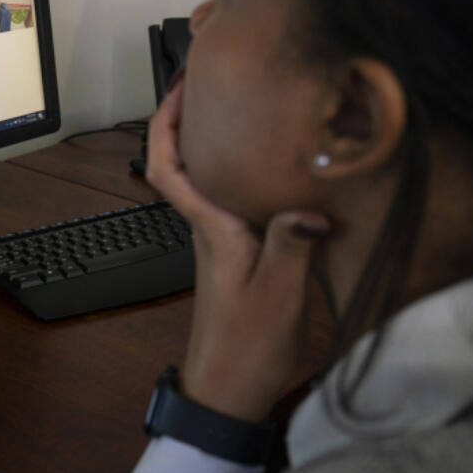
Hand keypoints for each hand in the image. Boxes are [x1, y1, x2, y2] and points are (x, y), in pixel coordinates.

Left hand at [147, 80, 329, 422]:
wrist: (228, 389)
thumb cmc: (247, 345)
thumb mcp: (279, 294)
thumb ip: (291, 245)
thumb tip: (308, 207)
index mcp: (210, 229)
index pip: (166, 168)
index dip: (164, 123)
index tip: (179, 85)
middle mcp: (206, 228)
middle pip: (178, 164)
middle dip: (182, 118)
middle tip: (207, 82)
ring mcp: (217, 239)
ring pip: (201, 179)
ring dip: (206, 142)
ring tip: (238, 108)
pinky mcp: (233, 252)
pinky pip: (224, 200)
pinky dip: (233, 173)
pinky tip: (267, 167)